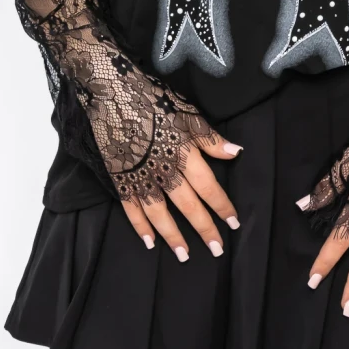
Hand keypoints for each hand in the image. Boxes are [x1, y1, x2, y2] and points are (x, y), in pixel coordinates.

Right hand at [90, 72, 244, 261]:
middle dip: (204, 229)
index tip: (234, 223)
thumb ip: (211, 138)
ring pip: (161, 215)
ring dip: (174, 237)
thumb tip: (236, 153)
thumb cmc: (154, 100)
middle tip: (217, 251)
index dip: (223, 206)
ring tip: (184, 256)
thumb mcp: (188, 114)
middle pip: (189, 207)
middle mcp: (165, 172)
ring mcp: (141, 178)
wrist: (112, 93)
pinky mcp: (121, 179)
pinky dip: (140, 227)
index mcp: (185, 155)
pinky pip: (132, 210)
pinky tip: (149, 242)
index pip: (210, 188)